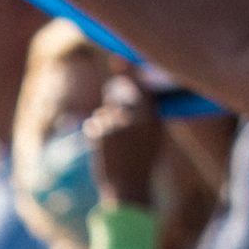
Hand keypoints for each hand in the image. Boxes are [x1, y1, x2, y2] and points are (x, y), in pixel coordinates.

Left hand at [85, 73, 162, 208]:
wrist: (128, 190)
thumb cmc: (143, 163)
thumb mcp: (154, 138)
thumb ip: (145, 115)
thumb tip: (131, 93)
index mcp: (153, 117)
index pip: (140, 85)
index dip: (128, 69)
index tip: (119, 58)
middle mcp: (135, 116)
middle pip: (116, 95)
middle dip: (113, 100)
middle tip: (115, 115)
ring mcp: (115, 124)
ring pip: (104, 113)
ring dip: (106, 124)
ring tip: (116, 146)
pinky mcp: (99, 133)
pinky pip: (95, 125)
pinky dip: (97, 135)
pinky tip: (106, 150)